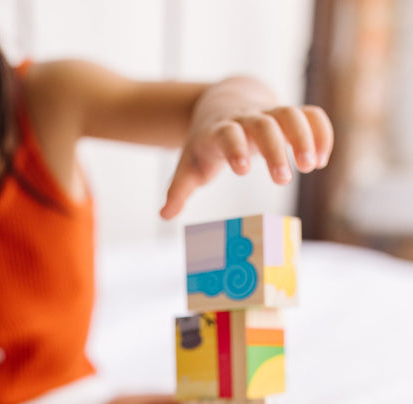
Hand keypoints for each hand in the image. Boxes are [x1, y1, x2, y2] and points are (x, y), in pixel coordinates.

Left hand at [160, 93, 333, 219]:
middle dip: (275, 150)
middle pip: (264, 125)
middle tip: (283, 180)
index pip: (227, 134)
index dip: (234, 149)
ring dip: (304, 138)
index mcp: (218, 131)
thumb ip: (178, 190)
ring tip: (312, 166)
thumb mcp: (187, 165)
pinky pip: (311, 114)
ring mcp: (269, 113)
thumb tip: (164, 215)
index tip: (243, 171)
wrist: (220, 104)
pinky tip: (324, 159)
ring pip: (291, 114)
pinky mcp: (288, 114)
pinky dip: (320, 132)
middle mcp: (245, 118)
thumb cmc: (204, 144)